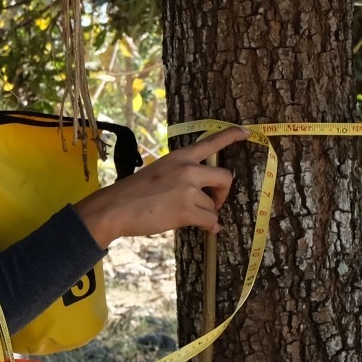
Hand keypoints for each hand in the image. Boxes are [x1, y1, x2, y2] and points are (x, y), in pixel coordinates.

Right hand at [72, 127, 246, 246]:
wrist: (115, 208)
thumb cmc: (133, 193)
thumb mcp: (159, 172)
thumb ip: (181, 176)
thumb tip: (201, 194)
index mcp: (180, 156)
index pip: (211, 142)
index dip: (231, 136)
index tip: (246, 132)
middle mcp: (187, 169)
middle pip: (225, 177)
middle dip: (224, 193)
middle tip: (215, 203)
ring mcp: (188, 189)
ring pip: (213, 205)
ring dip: (205, 214)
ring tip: (187, 217)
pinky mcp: (186, 209)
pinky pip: (209, 220)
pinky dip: (209, 226)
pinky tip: (204, 229)